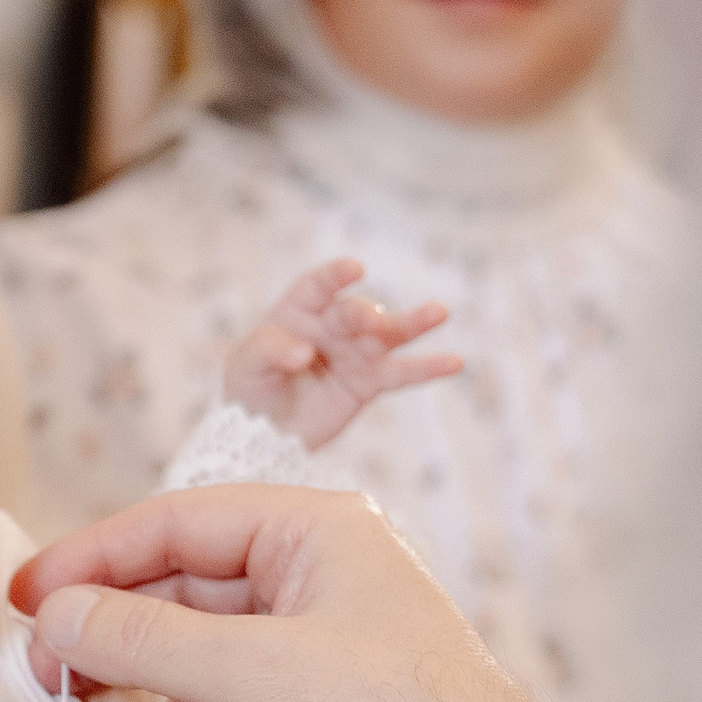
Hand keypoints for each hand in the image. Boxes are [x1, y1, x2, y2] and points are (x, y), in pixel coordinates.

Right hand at [9, 486, 608, 701]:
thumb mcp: (250, 676)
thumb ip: (138, 640)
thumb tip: (50, 617)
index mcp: (316, 531)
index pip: (174, 523)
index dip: (91, 558)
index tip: (24, 598)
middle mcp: (323, 580)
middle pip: (186, 603)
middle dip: (135, 664)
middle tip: (60, 689)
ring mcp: (329, 653)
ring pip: (210, 678)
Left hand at [222, 259, 459, 449]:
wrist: (262, 432)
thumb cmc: (250, 387)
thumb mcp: (246, 366)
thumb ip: (270, 351)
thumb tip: (304, 352)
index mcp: (297, 311)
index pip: (317, 287)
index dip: (334, 277)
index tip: (354, 269)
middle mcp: (331, 326)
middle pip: (355, 313)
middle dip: (365, 315)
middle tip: (374, 321)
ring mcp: (354, 353)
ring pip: (388, 335)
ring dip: (414, 323)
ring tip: (439, 312)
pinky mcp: (370, 382)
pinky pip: (402, 374)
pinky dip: (427, 369)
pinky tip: (455, 362)